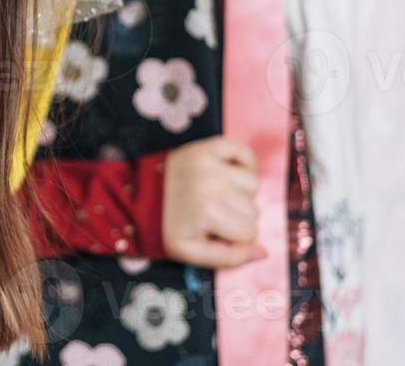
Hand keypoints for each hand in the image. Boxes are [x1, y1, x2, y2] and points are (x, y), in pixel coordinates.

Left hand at [161, 136, 266, 268]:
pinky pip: (245, 154)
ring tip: (217, 196)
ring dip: (240, 193)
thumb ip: (230, 258)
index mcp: (207, 212)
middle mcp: (211, 183)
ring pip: (253, 184)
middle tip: (212, 214)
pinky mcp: (207, 147)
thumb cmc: (168, 226)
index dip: (235, 237)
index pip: (250, 232)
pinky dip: (244, 164)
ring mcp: (209, 162)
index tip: (214, 231)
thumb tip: (263, 251)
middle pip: (253, 209)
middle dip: (237, 217)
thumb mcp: (192, 252)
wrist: (141, 197)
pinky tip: (228, 175)